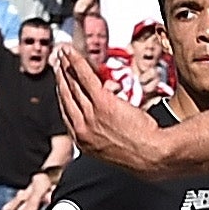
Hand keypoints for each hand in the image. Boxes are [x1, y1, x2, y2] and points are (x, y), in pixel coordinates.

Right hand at [52, 47, 165, 171]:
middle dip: (60, 77)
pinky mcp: (102, 102)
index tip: (60, 83)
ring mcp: (90, 114)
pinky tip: (72, 54)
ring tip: (63, 55)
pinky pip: (85, 78)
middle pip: (67, 96)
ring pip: (73, 86)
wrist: (150, 155)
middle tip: (58, 63)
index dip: (62, 94)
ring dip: (66, 67)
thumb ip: (101, 133)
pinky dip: (77, 63)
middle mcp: (82, 127)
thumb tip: (101, 118)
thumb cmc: (140, 154)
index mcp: (83, 140)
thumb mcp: (113, 147)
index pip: (67, 112)